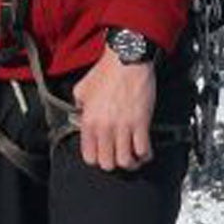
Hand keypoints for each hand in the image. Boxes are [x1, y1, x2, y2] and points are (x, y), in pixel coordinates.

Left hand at [71, 49, 155, 170]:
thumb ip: (79, 107)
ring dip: (130, 162)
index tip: (103, 154)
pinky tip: (144, 151)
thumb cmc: (105, 72)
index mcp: (89, 121)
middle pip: (107, 164)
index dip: (96, 159)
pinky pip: (144, 150)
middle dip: (113, 163)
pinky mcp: (141, 123)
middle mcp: (105, 127)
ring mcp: (124, 127)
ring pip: (126, 161)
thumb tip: (80, 115)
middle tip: (118, 156)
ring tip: (132, 157)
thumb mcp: (82, 89)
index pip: (89, 157)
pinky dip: (145, 155)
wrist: (127, 59)